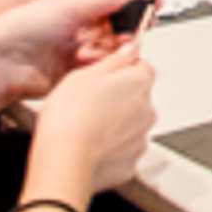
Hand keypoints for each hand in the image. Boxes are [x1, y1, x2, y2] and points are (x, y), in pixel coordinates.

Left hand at [0, 0, 138, 108]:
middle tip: (129, 30)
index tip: (150, 3)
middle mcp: (81, 21)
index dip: (135, 0)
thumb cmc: (21, 26)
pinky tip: (86, 59)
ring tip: (99, 46)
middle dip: (127, 26)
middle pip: (120, 22)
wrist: (1, 63)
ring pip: (114, 45)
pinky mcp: (78, 69)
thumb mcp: (70, 3)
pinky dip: (99, 63)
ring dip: (111, 46)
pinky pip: (102, 65)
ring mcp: (80, 45)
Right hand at [31, 42, 160, 195]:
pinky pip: (123, 151)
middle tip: (88, 104)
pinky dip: (110, 151)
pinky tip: (90, 148)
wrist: (64, 160)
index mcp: (139, 82)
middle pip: (137, 97)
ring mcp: (140, 139)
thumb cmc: (69, 116)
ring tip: (86, 129)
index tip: (103, 77)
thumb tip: (131, 48)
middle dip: (118, 99)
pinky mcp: (130, 164)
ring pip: (130, 125)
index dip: (121, 70)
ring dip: (115, 125)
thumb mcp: (85, 74)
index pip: (141, 67)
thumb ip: (115, 60)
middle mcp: (148, 110)